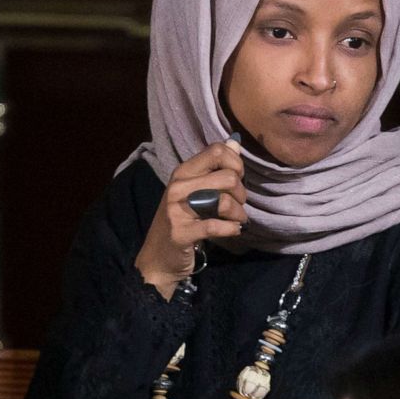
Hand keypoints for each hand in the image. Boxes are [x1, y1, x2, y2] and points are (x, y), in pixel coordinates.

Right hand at [136, 138, 246, 298]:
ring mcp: (178, 210)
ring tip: (237, 220)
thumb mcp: (194, 189)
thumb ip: (214, 167)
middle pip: (228, 177)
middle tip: (237, 204)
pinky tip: (233, 230)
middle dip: (241, 193)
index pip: (217, 150)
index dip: (236, 163)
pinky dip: (232, 229)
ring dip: (239, 214)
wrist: (158, 256)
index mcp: (183, 171)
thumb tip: (235, 142)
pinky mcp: (182, 232)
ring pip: (225, 201)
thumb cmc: (181, 220)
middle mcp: (179, 186)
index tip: (236, 179)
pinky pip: (217, 226)